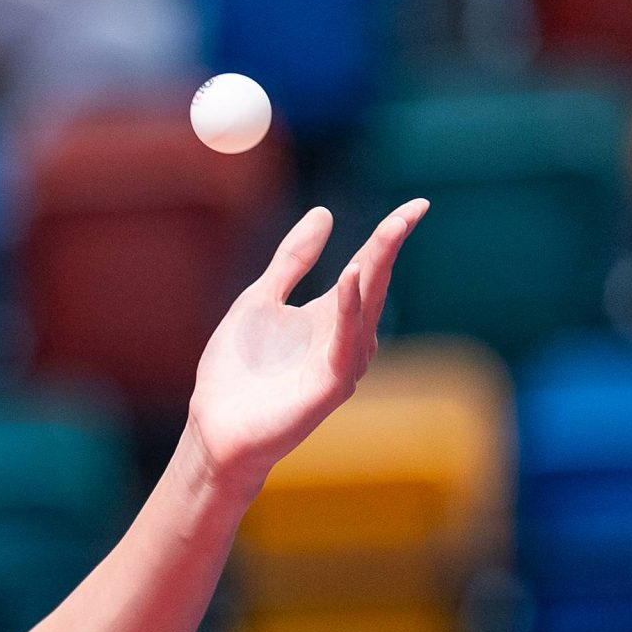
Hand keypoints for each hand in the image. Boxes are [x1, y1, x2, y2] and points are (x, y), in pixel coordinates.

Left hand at [185, 199, 429, 498]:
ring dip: (375, 272)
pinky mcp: (331, 387)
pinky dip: (351, 311)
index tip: (417, 204)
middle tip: (413, 209)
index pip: (368, 267)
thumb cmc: (236, 371)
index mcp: (330, 314)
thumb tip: (325, 212)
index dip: (389, 236)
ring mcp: (342, 363)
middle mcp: (345, 337)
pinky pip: (347, 345)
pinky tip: (351, 279)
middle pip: (375, 284)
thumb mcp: (260, 300)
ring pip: (367, 311)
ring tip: (387, 233)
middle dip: (391, 245)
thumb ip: (292, 260)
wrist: (215, 427)